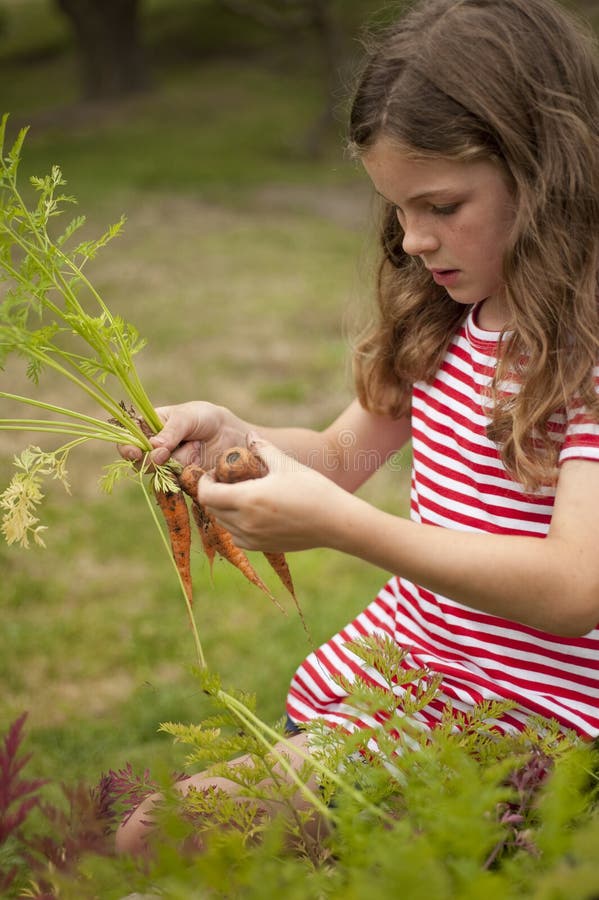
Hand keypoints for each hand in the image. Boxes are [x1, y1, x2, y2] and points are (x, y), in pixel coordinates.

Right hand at [118, 401, 245, 468]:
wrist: (233, 436)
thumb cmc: (207, 418)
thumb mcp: (188, 416)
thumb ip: (171, 431)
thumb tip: (153, 447)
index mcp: (150, 426)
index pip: (128, 438)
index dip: (127, 447)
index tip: (135, 453)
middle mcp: (154, 448)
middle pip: (139, 461)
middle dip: (150, 460)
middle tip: (164, 455)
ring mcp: (167, 465)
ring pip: (158, 473)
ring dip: (172, 465)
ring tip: (193, 448)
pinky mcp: (180, 479)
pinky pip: (174, 483)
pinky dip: (184, 476)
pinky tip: (196, 463)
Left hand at [197, 436, 348, 552]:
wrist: (335, 521)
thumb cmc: (312, 489)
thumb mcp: (285, 464)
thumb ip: (263, 449)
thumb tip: (250, 436)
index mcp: (247, 499)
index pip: (207, 494)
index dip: (205, 481)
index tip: (216, 472)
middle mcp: (245, 522)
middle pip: (212, 509)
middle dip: (212, 493)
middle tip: (225, 480)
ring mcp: (253, 538)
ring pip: (223, 524)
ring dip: (223, 509)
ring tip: (237, 495)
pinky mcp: (263, 547)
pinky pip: (237, 537)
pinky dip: (235, 525)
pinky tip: (249, 513)